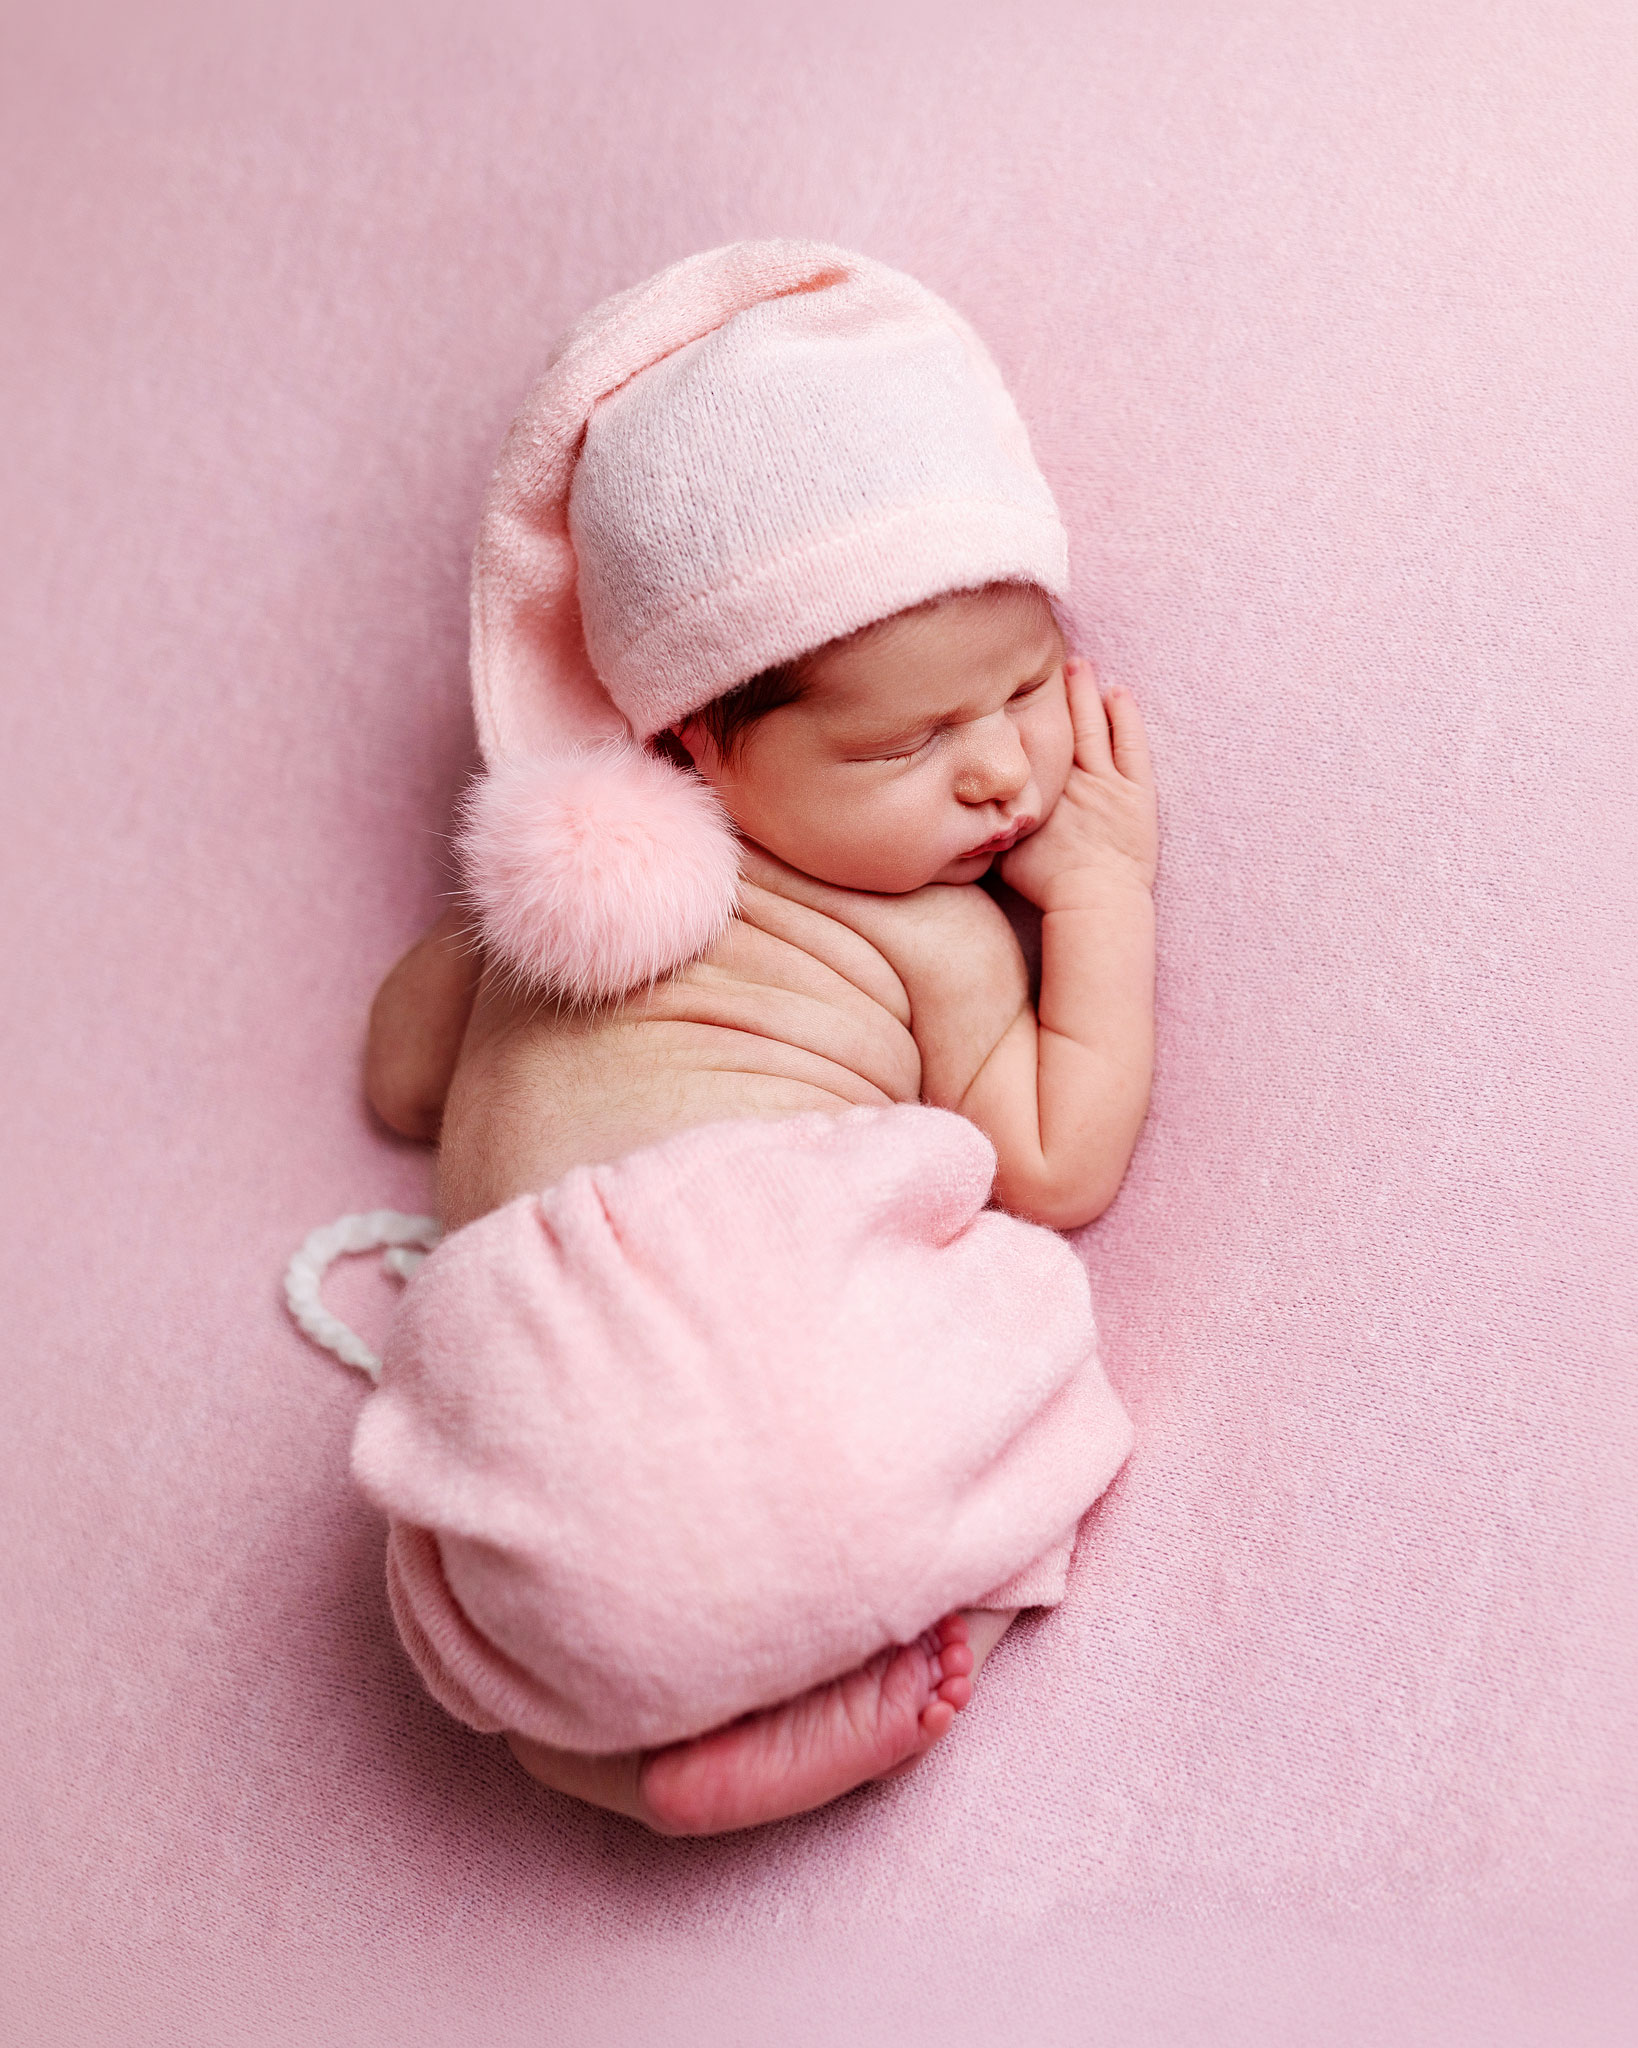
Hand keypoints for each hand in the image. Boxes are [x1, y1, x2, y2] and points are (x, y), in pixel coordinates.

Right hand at [1000, 657, 1157, 907]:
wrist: (1093, 901)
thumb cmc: (1050, 886)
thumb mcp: (1006, 854)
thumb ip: (993, 826)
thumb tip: (967, 816)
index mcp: (1036, 791)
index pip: (1027, 743)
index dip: (1021, 716)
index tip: (1011, 693)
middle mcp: (1068, 778)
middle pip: (1057, 725)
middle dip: (1050, 693)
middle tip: (1044, 663)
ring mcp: (1104, 780)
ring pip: (1092, 726)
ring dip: (1083, 694)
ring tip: (1077, 664)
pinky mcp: (1137, 789)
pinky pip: (1130, 743)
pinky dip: (1124, 716)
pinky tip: (1117, 691)